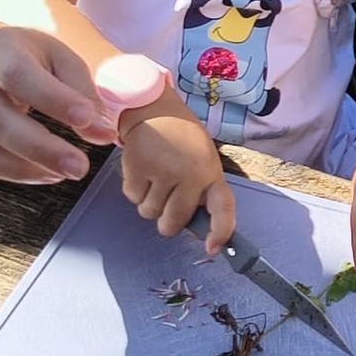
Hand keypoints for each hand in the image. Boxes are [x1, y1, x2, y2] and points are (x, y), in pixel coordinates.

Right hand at [0, 22, 117, 228]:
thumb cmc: (26, 57)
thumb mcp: (56, 55)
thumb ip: (80, 88)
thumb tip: (103, 131)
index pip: (19, 75)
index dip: (54, 100)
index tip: (89, 121)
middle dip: (40, 149)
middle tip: (79, 167)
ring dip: (15, 171)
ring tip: (56, 176)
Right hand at [119, 96, 235, 253]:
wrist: (154, 108)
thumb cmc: (181, 139)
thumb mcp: (202, 160)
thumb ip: (201, 190)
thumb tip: (195, 229)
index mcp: (211, 172)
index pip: (223, 208)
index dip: (221, 232)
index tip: (213, 247)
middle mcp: (190, 174)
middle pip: (173, 222)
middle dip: (166, 220)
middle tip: (166, 199)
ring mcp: (163, 171)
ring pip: (149, 213)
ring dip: (149, 201)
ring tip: (155, 174)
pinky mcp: (138, 167)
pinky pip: (132, 198)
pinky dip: (134, 188)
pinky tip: (143, 168)